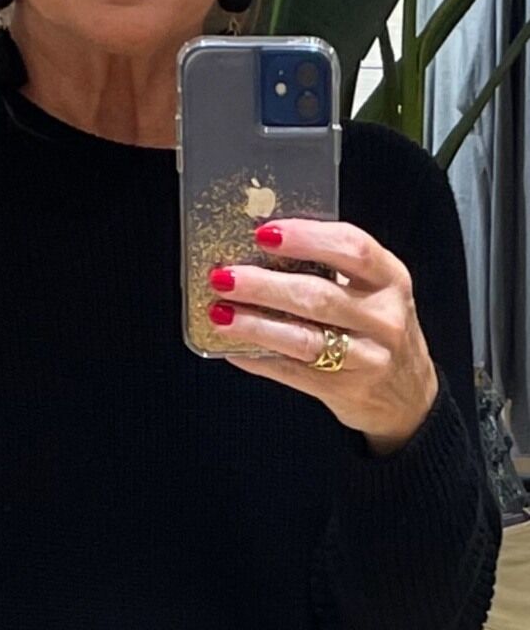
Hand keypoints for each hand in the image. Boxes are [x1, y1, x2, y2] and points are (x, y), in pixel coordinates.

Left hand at [206, 219, 439, 454]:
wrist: (408, 396)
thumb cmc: (379, 330)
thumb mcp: (374, 292)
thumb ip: (332, 270)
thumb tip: (261, 249)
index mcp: (390, 280)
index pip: (352, 248)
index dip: (306, 238)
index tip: (264, 233)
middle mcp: (383, 317)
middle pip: (318, 295)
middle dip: (265, 284)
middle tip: (226, 276)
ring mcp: (367, 358)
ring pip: (303, 338)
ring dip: (255, 324)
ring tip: (221, 313)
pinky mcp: (344, 390)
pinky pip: (293, 373)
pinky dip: (258, 359)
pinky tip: (232, 349)